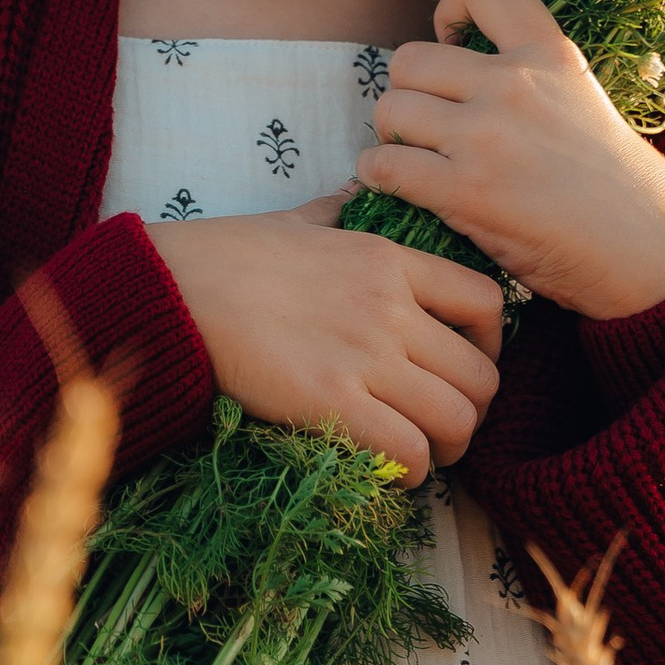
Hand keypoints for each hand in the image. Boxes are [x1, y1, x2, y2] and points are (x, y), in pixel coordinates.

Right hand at [146, 196, 503, 481]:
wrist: (172, 287)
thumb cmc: (226, 255)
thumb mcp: (300, 219)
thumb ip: (340, 212)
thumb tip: (356, 192)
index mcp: (390, 260)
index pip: (488, 304)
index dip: (492, 347)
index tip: (466, 368)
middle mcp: (390, 307)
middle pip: (482, 376)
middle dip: (473, 413)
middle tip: (443, 430)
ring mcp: (364, 354)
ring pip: (456, 419)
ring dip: (446, 450)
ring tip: (419, 457)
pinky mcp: (331, 400)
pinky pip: (408, 451)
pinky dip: (409, 472)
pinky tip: (385, 471)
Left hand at [355, 0, 664, 321]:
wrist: (646, 249)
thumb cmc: (615, 182)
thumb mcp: (581, 97)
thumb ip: (527, 75)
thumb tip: (456, 73)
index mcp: (548, 52)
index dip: (449, 9)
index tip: (455, 46)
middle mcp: (514, 84)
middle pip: (408, 59)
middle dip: (408, 92)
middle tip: (427, 124)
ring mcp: (486, 136)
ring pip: (389, 109)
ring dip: (391, 135)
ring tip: (415, 157)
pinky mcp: (465, 191)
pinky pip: (384, 165)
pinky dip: (380, 175)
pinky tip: (402, 186)